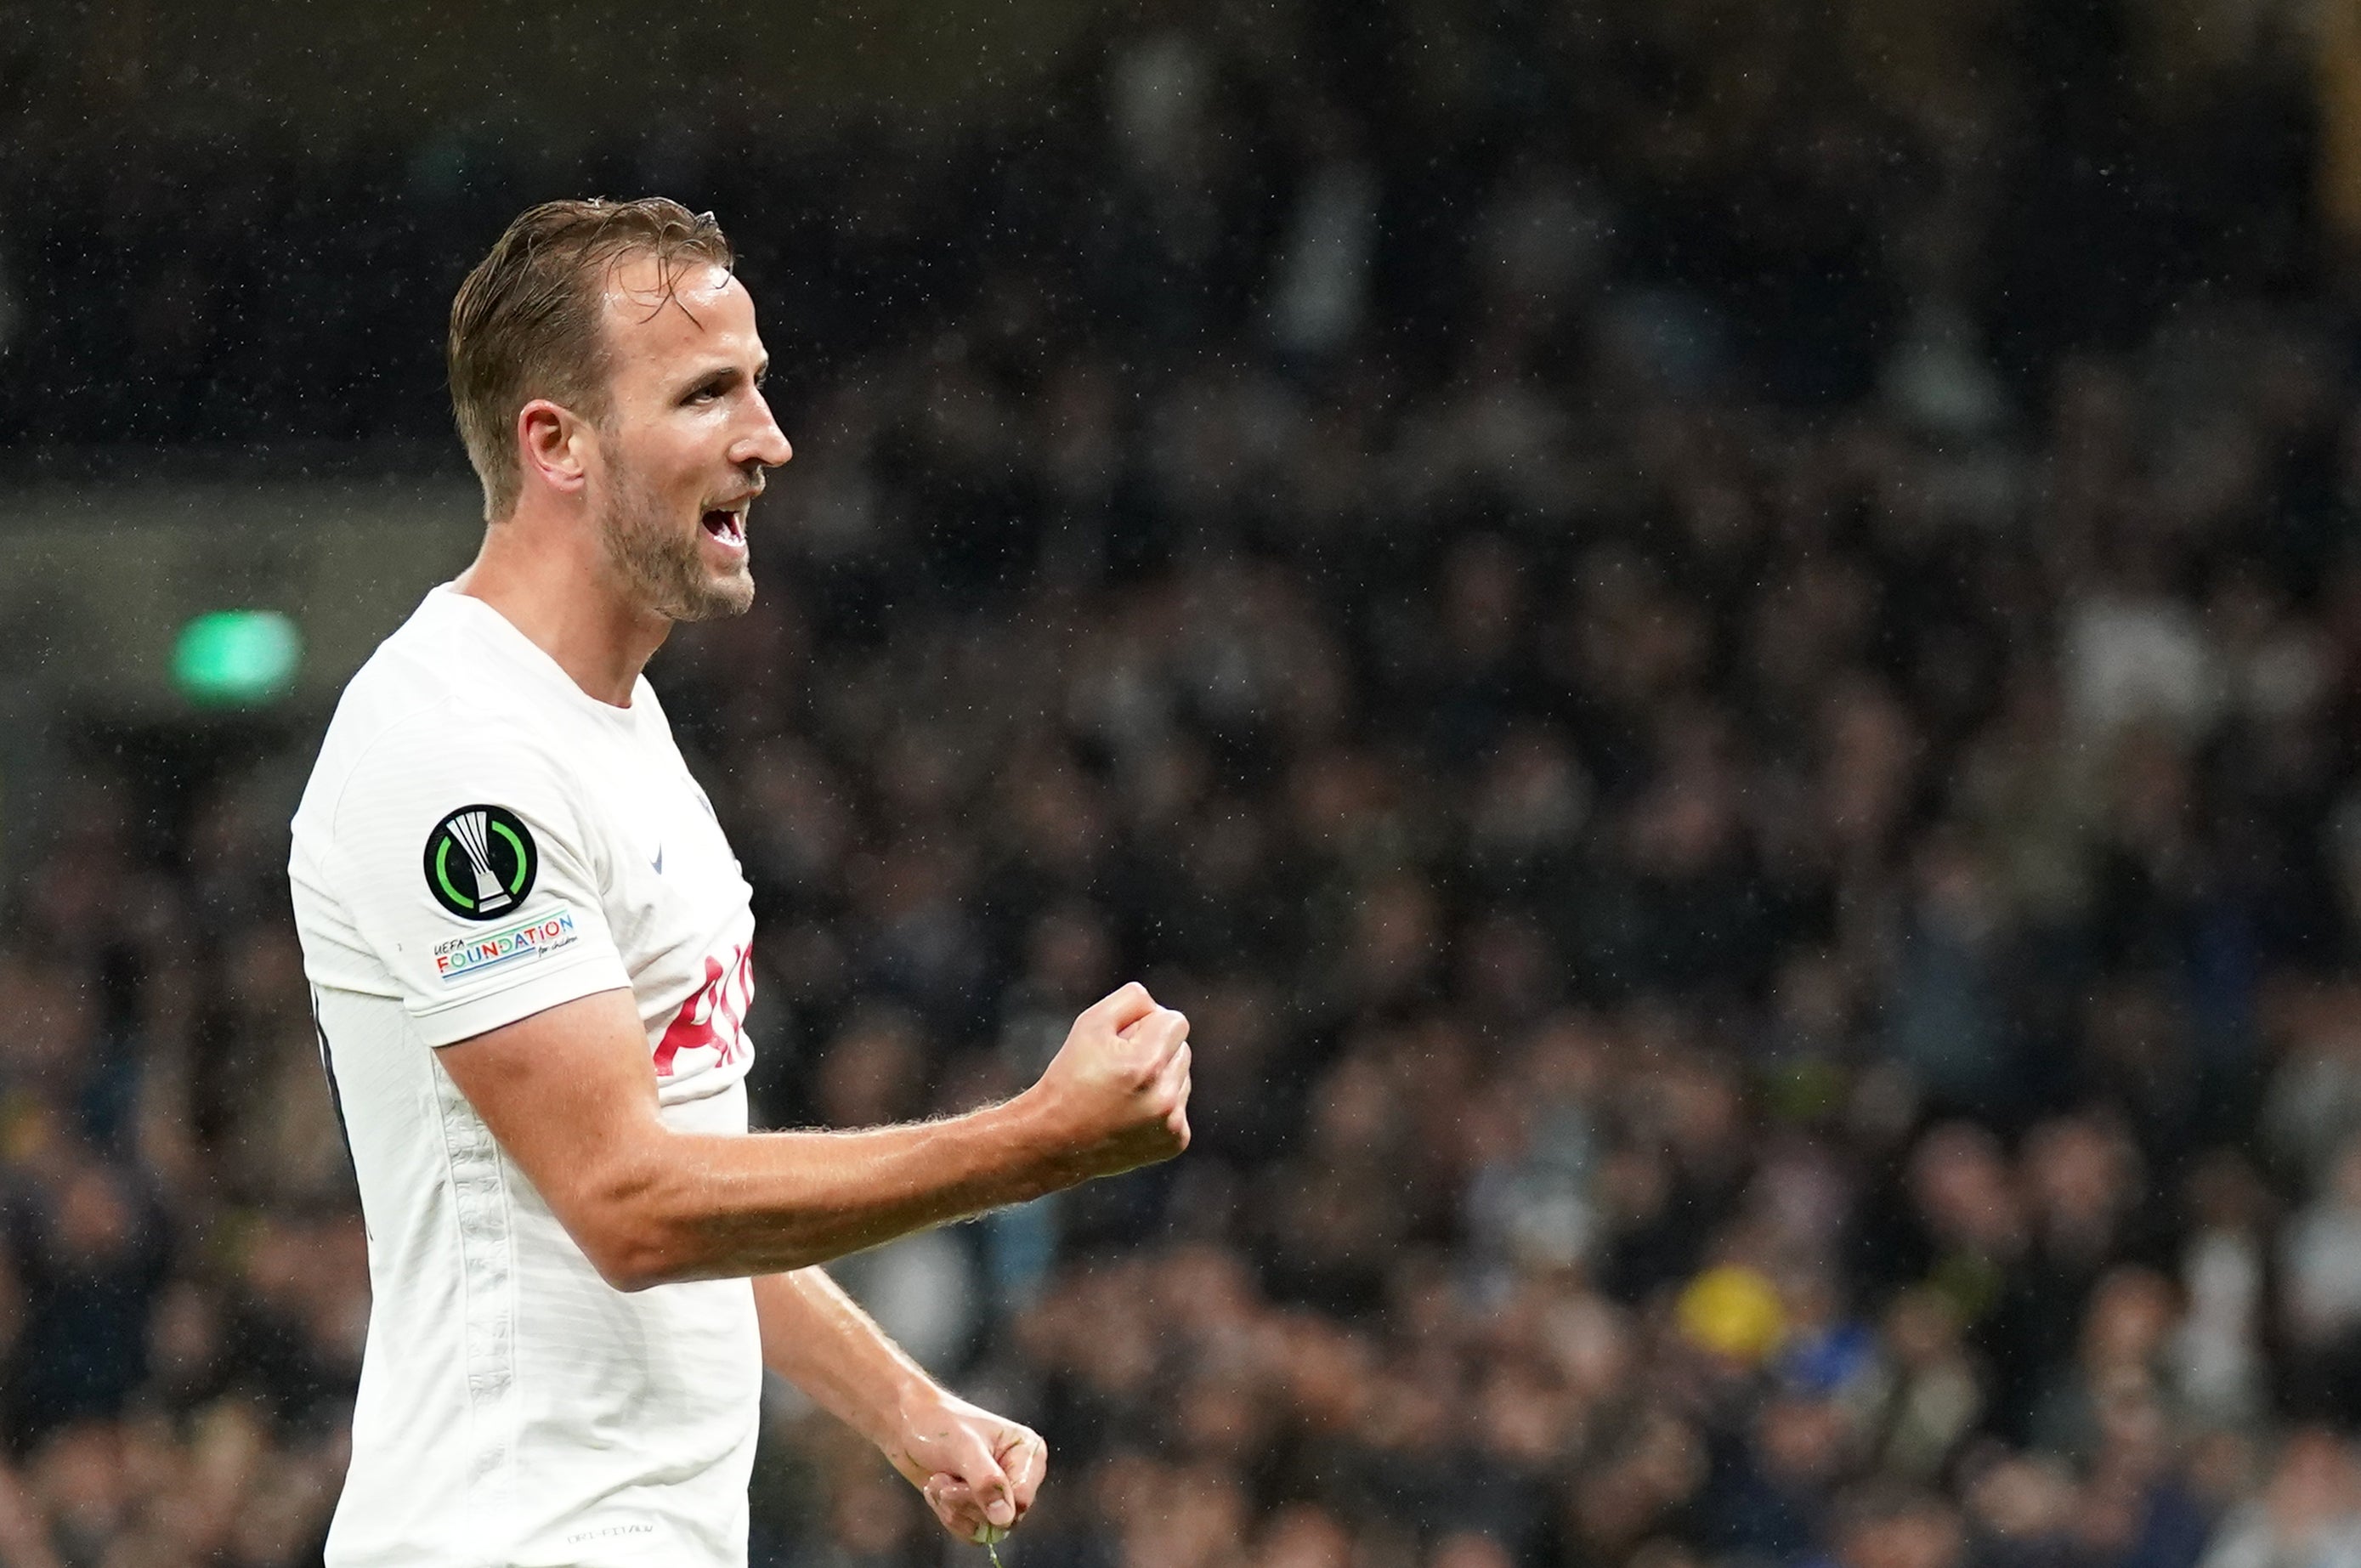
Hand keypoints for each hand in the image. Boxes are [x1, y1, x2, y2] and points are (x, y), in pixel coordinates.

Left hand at [885, 1387, 1047, 1542]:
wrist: (909, 1425)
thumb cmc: (939, 1424)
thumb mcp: (964, 1448)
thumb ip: (986, 1482)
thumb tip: (1005, 1518)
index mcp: (1028, 1454)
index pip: (1021, 1499)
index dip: (988, 1500)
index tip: (957, 1482)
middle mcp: (1018, 1476)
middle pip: (1003, 1519)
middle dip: (964, 1502)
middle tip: (942, 1479)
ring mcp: (999, 1494)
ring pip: (985, 1529)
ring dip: (952, 1508)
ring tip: (938, 1480)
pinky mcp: (979, 1507)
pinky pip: (970, 1533)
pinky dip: (947, 1516)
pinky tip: (937, 1491)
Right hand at [1023, 982, 1191, 1180]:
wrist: (1054, 1140)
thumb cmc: (1069, 1077)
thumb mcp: (1090, 1024)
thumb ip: (1131, 1000)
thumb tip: (1158, 1009)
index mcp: (1146, 1064)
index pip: (1176, 1021)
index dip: (1148, 1024)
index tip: (1125, 1039)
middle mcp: (1164, 1097)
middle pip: (1182, 1049)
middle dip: (1156, 1050)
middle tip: (1120, 1067)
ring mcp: (1172, 1124)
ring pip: (1182, 1078)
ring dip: (1160, 1078)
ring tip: (1123, 1092)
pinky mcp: (1174, 1142)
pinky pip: (1180, 1107)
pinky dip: (1161, 1107)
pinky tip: (1131, 1114)